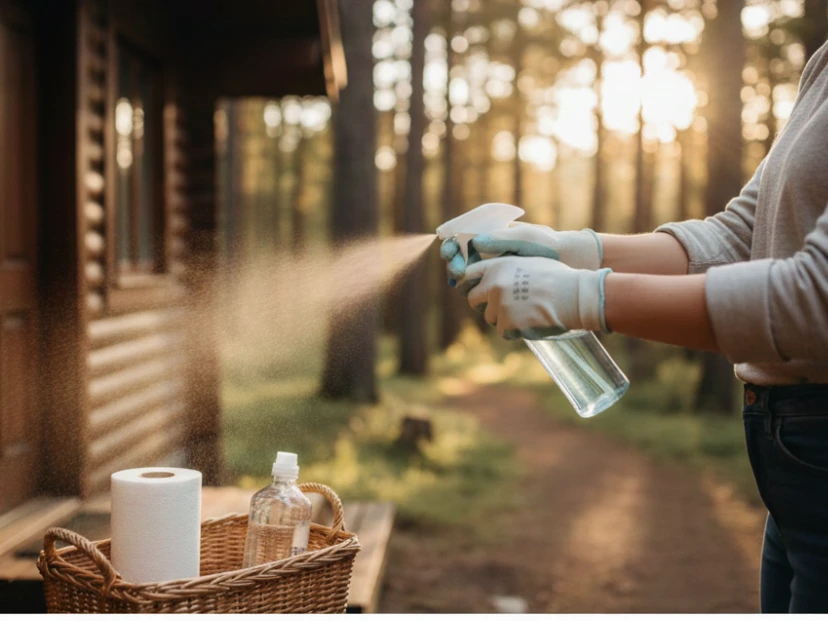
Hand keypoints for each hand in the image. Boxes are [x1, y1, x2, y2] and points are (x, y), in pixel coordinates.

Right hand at [440, 222, 602, 281]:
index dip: (450, 246)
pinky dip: (474, 294)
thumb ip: (500, 239)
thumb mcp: (525, 239)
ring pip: (467, 278)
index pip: (461, 239)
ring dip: (461, 282)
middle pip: (459, 260)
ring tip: (464, 286)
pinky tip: (475, 297)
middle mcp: (488, 253)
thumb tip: (474, 242)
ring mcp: (493, 271)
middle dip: (454, 266)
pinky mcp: (499, 288)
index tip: (449, 254)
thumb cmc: (548, 245)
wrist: (569, 264)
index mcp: (490, 236)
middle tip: (457, 274)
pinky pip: (480, 291)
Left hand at [459, 255, 611, 339]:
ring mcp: (499, 305)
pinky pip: (503, 331)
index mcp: (497, 266)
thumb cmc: (557, 277)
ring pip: (490, 317)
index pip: (468, 275)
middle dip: (484, 305)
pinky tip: (531, 322)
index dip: (470, 284)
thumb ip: (506, 268)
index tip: (475, 290)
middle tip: (501, 307)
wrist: (574, 295)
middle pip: (472, 299)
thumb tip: (491, 278)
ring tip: (525, 312)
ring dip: (502, 318)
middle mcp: (494, 284)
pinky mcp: (507, 324)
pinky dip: (514, 330)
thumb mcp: (528, 262)